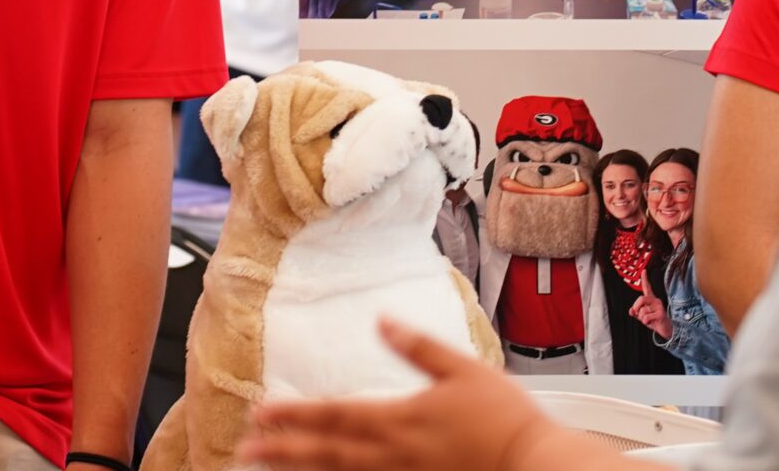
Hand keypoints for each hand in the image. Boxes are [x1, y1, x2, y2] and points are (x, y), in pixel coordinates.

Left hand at [240, 318, 559, 470]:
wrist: (531, 465)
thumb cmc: (503, 419)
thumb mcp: (463, 369)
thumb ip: (418, 347)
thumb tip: (383, 321)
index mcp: (401, 419)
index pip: (334, 414)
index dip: (295, 413)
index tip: (261, 411)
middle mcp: (392, 456)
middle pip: (326, 453)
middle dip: (283, 450)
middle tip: (247, 448)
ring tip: (271, 467)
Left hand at [630, 272, 671, 339]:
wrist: (666, 329)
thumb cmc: (654, 321)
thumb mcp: (643, 316)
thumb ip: (636, 313)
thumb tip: (631, 310)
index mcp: (650, 299)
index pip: (647, 287)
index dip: (645, 279)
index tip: (644, 270)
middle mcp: (655, 301)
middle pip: (641, 298)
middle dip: (636, 307)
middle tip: (637, 313)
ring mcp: (659, 307)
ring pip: (643, 311)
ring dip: (642, 318)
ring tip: (648, 320)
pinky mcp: (661, 313)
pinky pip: (646, 317)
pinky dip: (646, 322)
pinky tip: (651, 323)